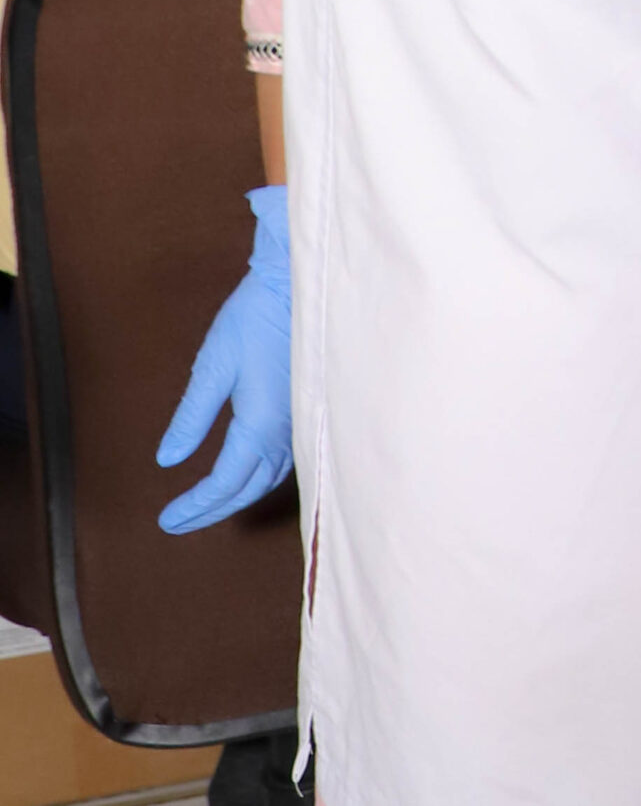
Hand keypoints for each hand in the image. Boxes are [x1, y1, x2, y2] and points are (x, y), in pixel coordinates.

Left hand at [156, 185, 292, 533]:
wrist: (298, 284)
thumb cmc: (252, 319)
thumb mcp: (212, 367)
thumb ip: (191, 417)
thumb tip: (168, 460)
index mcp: (259, 424)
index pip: (225, 482)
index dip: (196, 505)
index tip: (166, 519)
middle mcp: (285, 429)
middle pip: (251, 487)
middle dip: (214, 509)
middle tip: (180, 521)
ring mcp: (301, 418)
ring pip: (273, 475)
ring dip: (240, 494)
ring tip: (212, 503)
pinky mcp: (308, 405)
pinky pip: (287, 457)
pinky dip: (263, 475)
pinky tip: (251, 471)